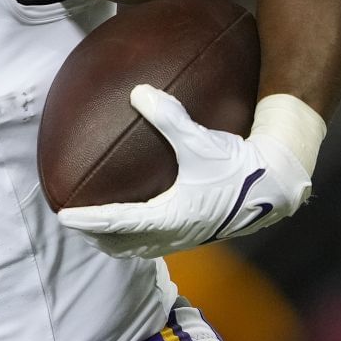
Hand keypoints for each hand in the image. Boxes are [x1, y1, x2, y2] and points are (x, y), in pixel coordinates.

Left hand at [57, 84, 314, 259]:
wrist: (277, 186)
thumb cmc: (239, 163)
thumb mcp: (201, 140)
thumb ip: (169, 116)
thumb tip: (139, 90)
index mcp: (171, 215)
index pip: (117, 221)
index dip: (88, 220)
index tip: (63, 216)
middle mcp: (175, 233)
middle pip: (121, 243)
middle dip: (95, 235)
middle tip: (71, 222)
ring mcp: (186, 238)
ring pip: (139, 249)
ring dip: (114, 241)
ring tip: (95, 229)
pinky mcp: (196, 235)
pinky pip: (156, 244)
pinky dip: (137, 239)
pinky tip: (135, 223)